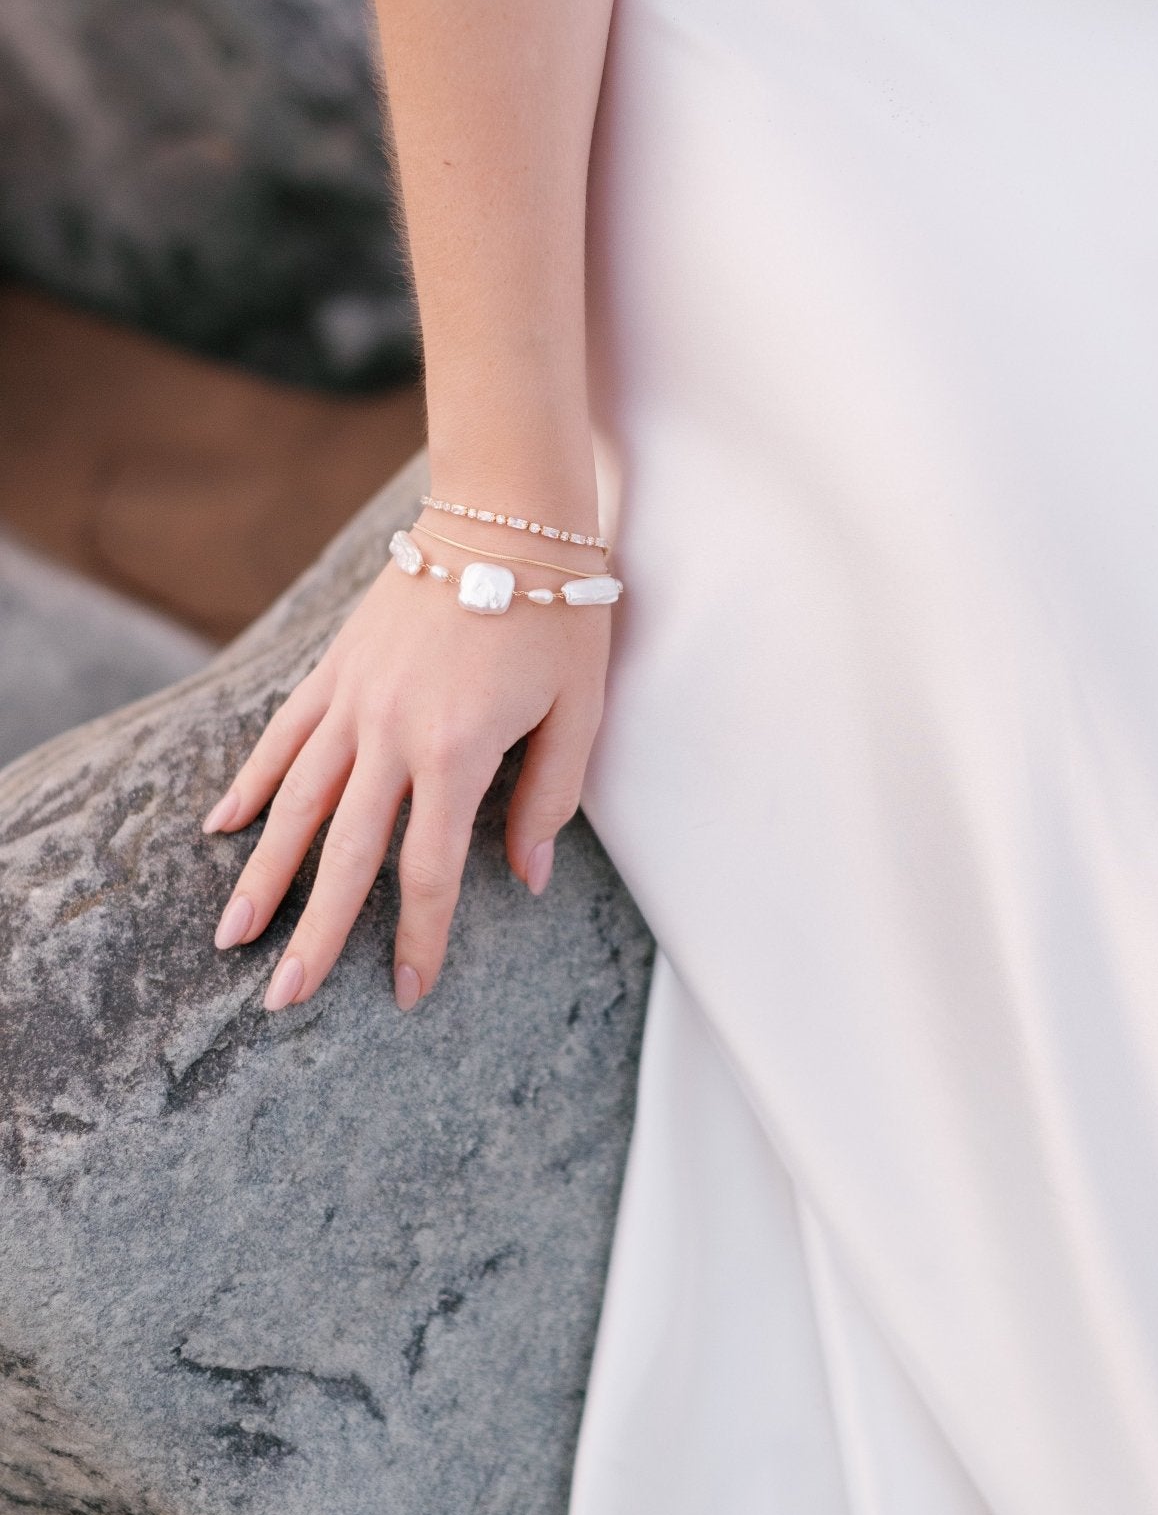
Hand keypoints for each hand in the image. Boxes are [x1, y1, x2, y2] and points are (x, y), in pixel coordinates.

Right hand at [200, 547, 611, 1011]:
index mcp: (458, 752)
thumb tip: (527, 878)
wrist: (505, 513)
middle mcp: (391, 734)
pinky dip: (250, 783)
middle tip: (282, 1001)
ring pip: (294, 803)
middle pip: (343, 855)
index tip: (407, 991)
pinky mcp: (335, 668)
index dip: (418, 936)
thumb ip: (549, 799)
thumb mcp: (579, 710)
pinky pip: (283, 737)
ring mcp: (353, 700)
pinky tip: (221, 828)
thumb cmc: (558, 613)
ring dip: (262, 875)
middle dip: (313, 934)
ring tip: (231, 937)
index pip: (429, 869)